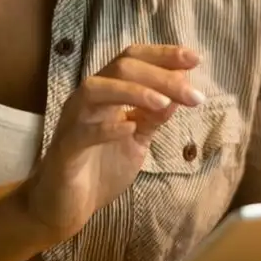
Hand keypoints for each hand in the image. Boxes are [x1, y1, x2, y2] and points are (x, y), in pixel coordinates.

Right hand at [22, 44, 203, 239]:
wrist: (65, 206)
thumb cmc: (100, 168)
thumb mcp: (137, 141)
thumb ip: (154, 118)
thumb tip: (180, 94)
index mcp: (107, 92)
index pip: (133, 59)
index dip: (163, 55)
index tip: (195, 59)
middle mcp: (88, 99)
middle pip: (121, 68)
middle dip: (161, 76)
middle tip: (194, 94)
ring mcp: (73, 122)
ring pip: (97, 89)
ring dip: (134, 92)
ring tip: (165, 103)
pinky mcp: (65, 150)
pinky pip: (82, 132)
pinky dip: (107, 127)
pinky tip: (129, 127)